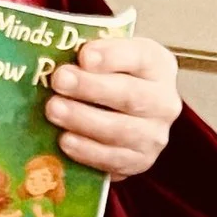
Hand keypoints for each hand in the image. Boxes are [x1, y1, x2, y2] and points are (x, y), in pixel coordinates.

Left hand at [46, 33, 179, 179]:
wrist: (125, 115)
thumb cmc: (112, 79)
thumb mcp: (108, 57)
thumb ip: (91, 55)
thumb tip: (57, 56)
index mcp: (158, 65)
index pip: (140, 57)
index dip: (112, 56)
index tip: (84, 56)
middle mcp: (164, 101)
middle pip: (130, 95)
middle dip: (91, 88)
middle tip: (59, 80)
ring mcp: (154, 135)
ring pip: (120, 130)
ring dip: (83, 120)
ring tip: (53, 109)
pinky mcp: (139, 162)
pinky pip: (112, 159)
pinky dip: (87, 151)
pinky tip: (65, 140)